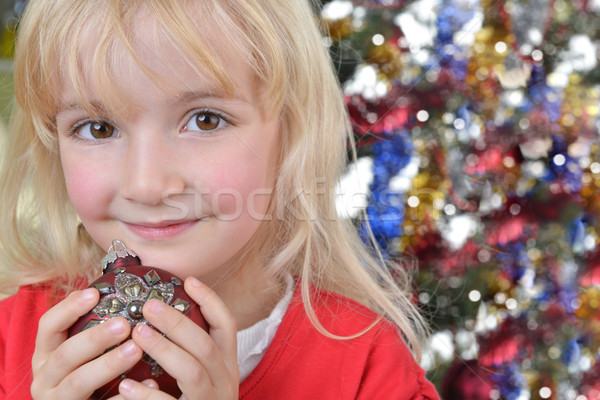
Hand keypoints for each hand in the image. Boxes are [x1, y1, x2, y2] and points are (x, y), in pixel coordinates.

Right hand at [31, 288, 143, 399]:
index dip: (68, 308)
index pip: (48, 326)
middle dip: (95, 339)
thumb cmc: (83, 373)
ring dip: (108, 364)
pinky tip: (149, 382)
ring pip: (78, 382)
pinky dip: (123, 396)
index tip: (95, 293)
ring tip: (135, 350)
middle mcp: (45, 378)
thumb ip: (86, 325)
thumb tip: (106, 291)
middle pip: (65, 355)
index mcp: (45, 355)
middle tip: (124, 325)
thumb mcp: (78, 351)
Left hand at [115, 277, 238, 399]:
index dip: (210, 301)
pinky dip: (148, 396)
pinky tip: (127, 385)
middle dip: (177, 322)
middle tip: (148, 306)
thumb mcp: (201, 379)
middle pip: (205, 344)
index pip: (226, 326)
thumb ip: (188, 353)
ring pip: (192, 370)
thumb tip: (160, 318)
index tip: (189, 281)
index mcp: (226, 366)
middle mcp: (224, 382)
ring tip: (138, 334)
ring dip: (164, 349)